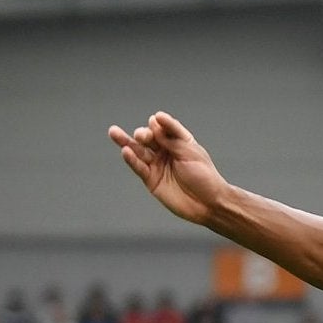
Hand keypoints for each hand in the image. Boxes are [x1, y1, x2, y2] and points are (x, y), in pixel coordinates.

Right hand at [106, 112, 229, 226]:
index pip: (166, 128)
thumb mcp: (190, 153)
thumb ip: (171, 139)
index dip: (161, 124)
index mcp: (179, 141)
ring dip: (126, 142)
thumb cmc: (204, 176)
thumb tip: (154, 122)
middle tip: (142, 135)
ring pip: (139, 151)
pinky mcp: (151, 180)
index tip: (157, 119)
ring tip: (113, 132)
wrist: (209, 203)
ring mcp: (158, 166)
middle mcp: (166, 152)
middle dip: (144, 134)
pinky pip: (139, 168)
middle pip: (149, 138)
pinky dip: (132, 160)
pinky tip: (125, 151)